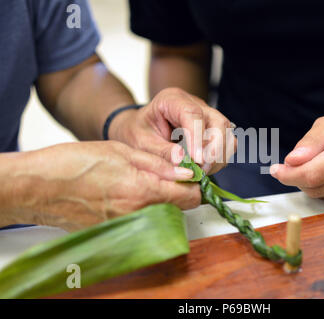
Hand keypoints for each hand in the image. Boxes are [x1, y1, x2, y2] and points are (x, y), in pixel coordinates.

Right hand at [5, 141, 200, 230]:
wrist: (38, 187)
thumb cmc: (74, 164)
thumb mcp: (121, 151)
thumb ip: (158, 164)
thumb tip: (186, 171)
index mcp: (142, 190)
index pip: (189, 197)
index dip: (195, 185)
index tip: (192, 176)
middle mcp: (137, 214)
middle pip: (178, 209)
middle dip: (179, 193)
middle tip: (167, 176)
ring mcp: (126, 228)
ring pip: (160, 216)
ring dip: (161, 202)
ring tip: (141, 183)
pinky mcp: (115, 234)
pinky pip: (141, 223)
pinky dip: (143, 210)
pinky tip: (126, 195)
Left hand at [109, 88, 236, 174]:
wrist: (138, 129)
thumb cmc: (137, 132)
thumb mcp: (140, 142)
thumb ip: (161, 151)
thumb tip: (182, 161)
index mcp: (172, 99)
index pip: (193, 114)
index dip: (198, 137)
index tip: (198, 160)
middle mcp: (194, 104)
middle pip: (218, 122)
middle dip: (214, 149)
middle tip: (201, 170)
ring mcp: (207, 115)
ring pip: (227, 133)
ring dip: (219, 155)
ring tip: (202, 171)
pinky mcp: (213, 129)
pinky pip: (227, 143)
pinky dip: (220, 158)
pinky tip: (205, 168)